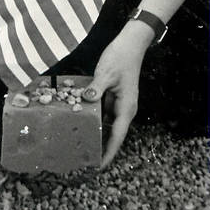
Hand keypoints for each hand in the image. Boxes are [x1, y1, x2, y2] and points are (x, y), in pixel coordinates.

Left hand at [84, 23, 152, 168]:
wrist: (130, 44)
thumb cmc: (121, 58)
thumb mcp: (106, 73)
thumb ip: (96, 88)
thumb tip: (86, 101)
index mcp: (126, 107)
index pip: (117, 136)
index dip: (108, 152)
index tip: (99, 166)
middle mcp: (124, 109)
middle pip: (112, 134)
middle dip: (100, 147)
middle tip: (83, 159)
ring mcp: (118, 103)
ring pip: (106, 124)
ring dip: (96, 134)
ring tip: (79, 145)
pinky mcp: (112, 96)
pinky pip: (102, 112)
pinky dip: (93, 118)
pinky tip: (80, 122)